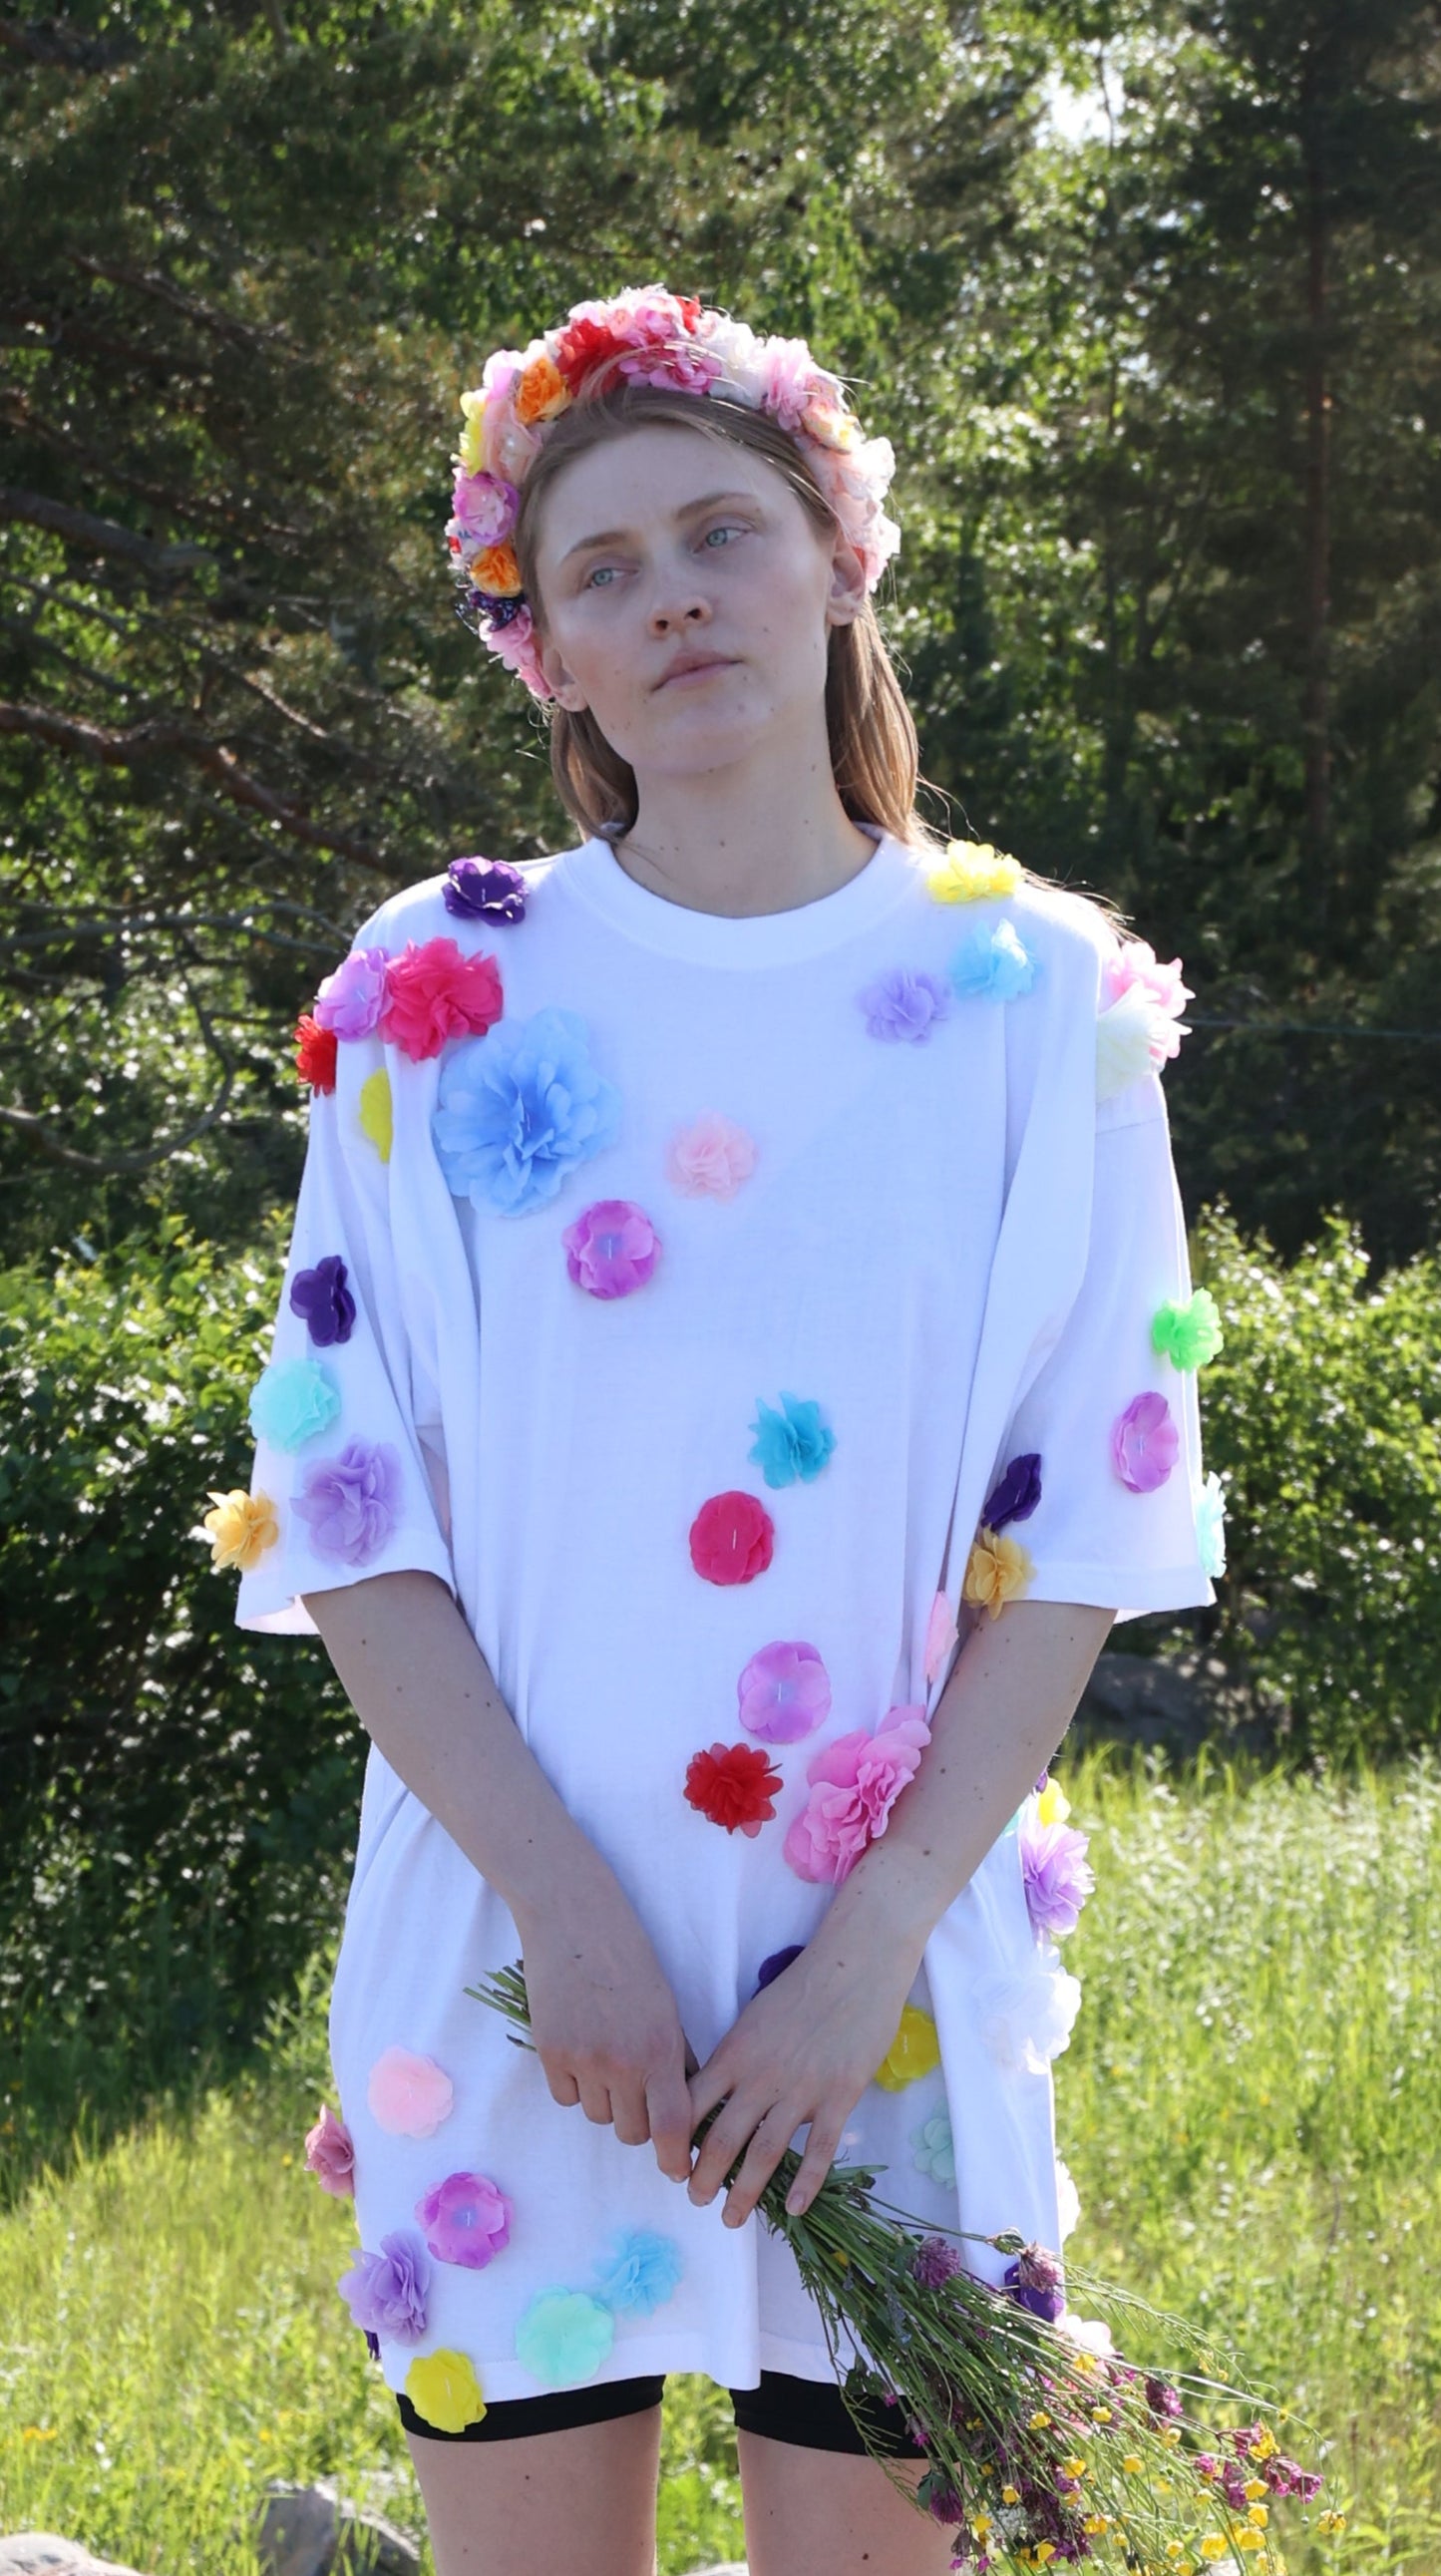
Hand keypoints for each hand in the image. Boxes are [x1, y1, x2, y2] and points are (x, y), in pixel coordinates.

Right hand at [515, 1869, 695, 2183]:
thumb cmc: (630, 1957)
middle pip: (632, 2131)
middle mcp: (622, 2062)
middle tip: (638, 2091)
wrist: (575, 1920)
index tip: (678, 2172)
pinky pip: (565, 2097)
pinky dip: (574, 2085)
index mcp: (660, 2049)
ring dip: (606, 2101)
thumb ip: (674, 2058)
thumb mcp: (666, 2006)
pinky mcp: (549, 2053)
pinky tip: (580, 2049)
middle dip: (639, 2121)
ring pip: (598, 2116)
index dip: (674, 2158)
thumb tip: (684, 2108)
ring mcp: (582, 2060)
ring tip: (607, 2057)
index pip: (671, 2126)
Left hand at [684, 1915, 924, 2227]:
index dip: (676, 2140)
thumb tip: (711, 2095)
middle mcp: (763, 2075)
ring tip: (731, 2218)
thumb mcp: (754, 2017)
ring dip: (745, 2191)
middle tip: (694, 2200)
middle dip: (704, 2177)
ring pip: (765, 2152)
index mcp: (736, 2053)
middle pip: (723, 2138)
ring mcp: (803, 2089)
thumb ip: (735, 2058)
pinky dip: (805, 2183)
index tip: (669, 2165)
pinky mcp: (840, 2096)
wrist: (856, 1965)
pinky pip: (819, 2149)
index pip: (694, 2105)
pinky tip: (794, 2208)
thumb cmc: (802, 1987)